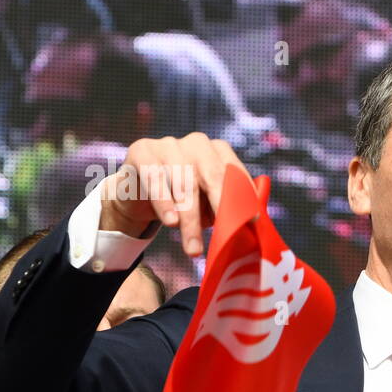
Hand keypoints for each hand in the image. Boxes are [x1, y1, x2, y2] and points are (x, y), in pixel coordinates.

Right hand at [98, 134, 250, 256]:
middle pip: (213, 177)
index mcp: (219, 151)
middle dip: (220, 210)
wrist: (140, 193)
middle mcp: (197, 143)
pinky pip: (155, 179)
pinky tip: (171, 222)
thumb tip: (250, 225)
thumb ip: (229, 207)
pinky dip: (164, 203)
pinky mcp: (143, 151)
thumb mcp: (209, 204)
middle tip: (226, 237)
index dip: (244, 198)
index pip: (235, 174)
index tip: (251, 223)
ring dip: (189, 220)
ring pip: (184, 184)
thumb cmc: (184, 200)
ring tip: (193, 248)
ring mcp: (169, 144)